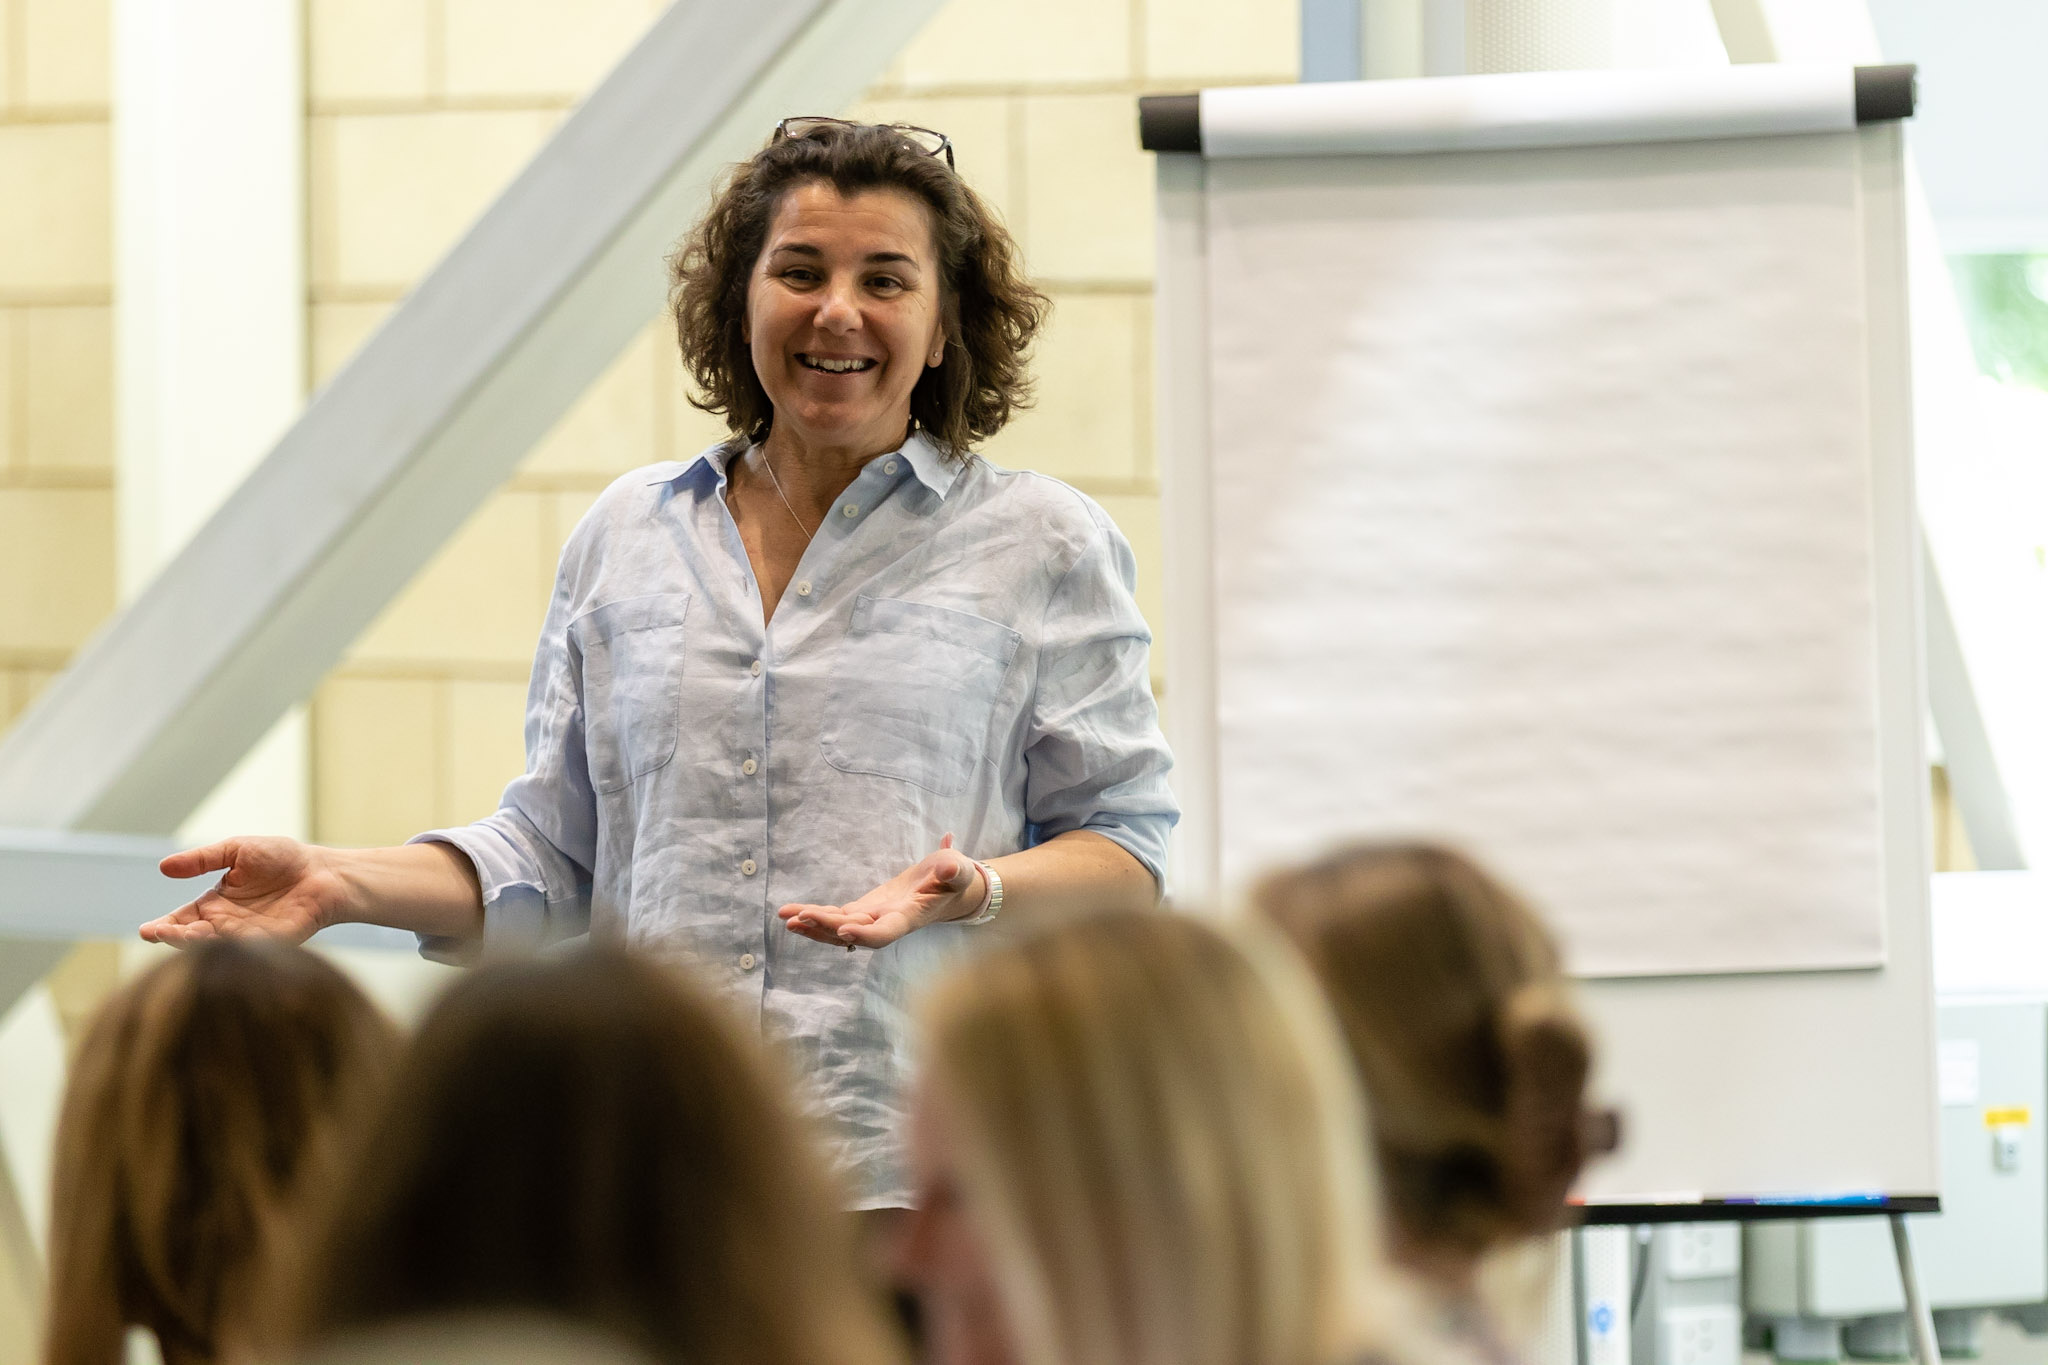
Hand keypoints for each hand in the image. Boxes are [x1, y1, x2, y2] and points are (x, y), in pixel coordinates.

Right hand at [141, 836, 349, 946]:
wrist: (323, 871)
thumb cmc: (283, 858)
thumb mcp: (237, 850)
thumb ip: (202, 859)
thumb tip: (163, 866)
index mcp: (215, 905)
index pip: (182, 919)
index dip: (164, 926)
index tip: (147, 930)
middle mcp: (227, 925)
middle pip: (192, 937)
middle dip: (174, 937)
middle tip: (159, 933)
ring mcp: (248, 937)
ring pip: (215, 947)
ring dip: (197, 943)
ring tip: (183, 934)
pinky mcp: (272, 944)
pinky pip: (247, 949)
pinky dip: (231, 947)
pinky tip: (218, 941)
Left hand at [777, 834, 985, 950]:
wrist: (949, 888)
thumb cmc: (955, 879)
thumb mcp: (958, 872)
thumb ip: (953, 872)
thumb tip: (947, 867)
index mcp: (909, 917)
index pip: (885, 933)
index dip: (865, 934)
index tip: (844, 929)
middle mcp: (887, 923)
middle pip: (853, 931)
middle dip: (826, 926)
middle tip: (797, 918)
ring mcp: (874, 917)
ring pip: (840, 927)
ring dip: (813, 925)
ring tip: (786, 918)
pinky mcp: (865, 909)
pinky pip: (837, 916)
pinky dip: (816, 916)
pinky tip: (793, 914)